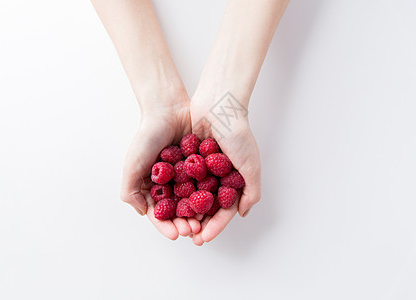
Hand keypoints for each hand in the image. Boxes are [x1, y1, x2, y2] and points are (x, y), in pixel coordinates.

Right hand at [120, 92, 201, 239]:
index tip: (176, 235)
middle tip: (193, 230)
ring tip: (204, 221)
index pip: (160, 213)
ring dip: (199, 214)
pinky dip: (211, 196)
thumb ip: (130, 191)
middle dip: (185, 223)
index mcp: (153, 187)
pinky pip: (207, 185)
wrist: (167, 110)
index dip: (166, 226)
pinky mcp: (202, 167)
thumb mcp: (132, 165)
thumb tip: (143, 214)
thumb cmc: (147, 137)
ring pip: (194, 202)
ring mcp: (187, 176)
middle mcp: (170, 184)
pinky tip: (216, 204)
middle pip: (179, 211)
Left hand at [189, 94, 260, 245]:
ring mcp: (201, 168)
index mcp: (233, 180)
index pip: (224, 209)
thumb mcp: (251, 165)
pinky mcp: (187, 158)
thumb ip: (251, 191)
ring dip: (184, 211)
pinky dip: (174, 191)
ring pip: (191, 195)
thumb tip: (242, 213)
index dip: (215, 225)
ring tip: (176, 223)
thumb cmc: (238, 134)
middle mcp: (216, 176)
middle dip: (197, 222)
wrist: (218, 105)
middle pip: (205, 206)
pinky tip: (166, 203)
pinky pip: (180, 179)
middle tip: (188, 235)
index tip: (204, 238)